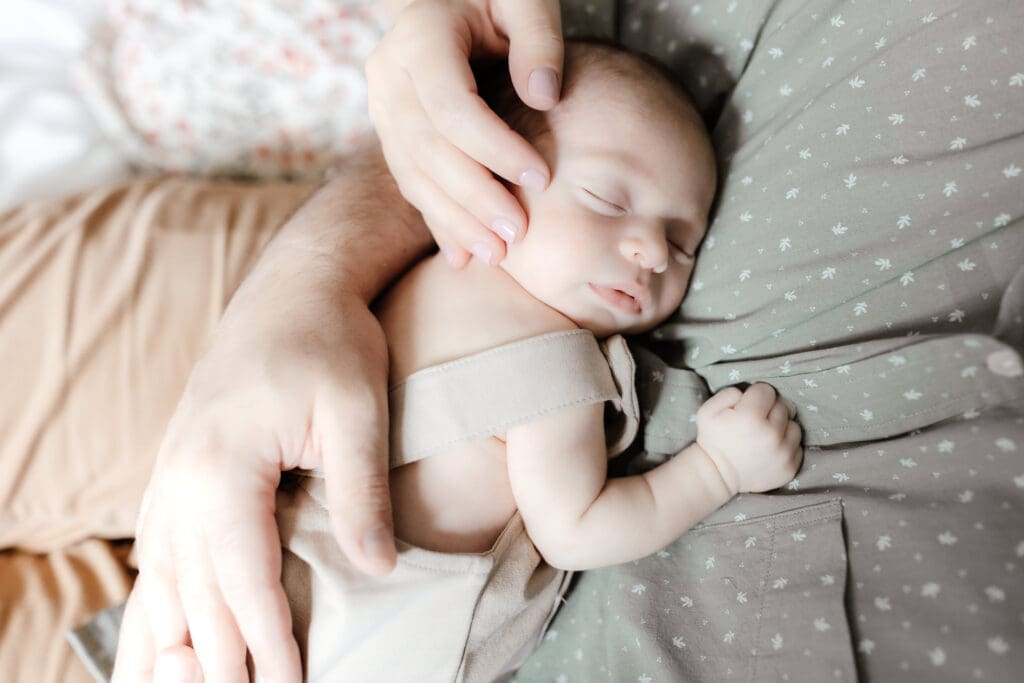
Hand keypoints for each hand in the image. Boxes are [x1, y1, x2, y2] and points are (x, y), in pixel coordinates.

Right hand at [112, 293, 395, 682]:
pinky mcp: (177, 463)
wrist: (294, 284)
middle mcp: (180, 477)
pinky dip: (161, 595)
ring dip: (177, 637)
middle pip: (196, 591)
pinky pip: (156, 547)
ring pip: (163, 577)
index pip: (243, 580)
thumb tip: (378, 571)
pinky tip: (167, 623)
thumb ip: (362, 493)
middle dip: (219, 658)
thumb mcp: (358, 412)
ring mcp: (170, 469)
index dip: (267, 643)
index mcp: (222, 468)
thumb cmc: (331, 341)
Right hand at [366, 0, 563, 267]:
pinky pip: (410, 183)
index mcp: (419, 37)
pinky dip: (438, 221)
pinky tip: (462, 256)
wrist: (449, 3)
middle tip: (519, 234)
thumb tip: (545, 96)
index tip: (542, 176)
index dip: (494, 148)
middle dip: (475, 197)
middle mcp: (389, 75)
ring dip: (455, 220)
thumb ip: (538, 39)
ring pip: (413, 174)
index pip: (451, 107)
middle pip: (428, 149)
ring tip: (495, 256)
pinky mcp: (391, 134)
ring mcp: (383, 107)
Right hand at [696, 383, 802, 494]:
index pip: (766, 390)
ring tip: (765, 436)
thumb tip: (748, 394)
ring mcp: (783, 453)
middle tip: (756, 422)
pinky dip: (786, 446)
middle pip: (783, 407)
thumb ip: (729, 393)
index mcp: (751, 416)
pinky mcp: (790, 468)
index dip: (755, 396)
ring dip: (782, 428)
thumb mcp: (708, 409)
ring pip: (794, 427)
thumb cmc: (712, 439)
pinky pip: (797, 447)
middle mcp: (772, 434)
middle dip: (770, 410)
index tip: (747, 406)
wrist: (717, 475)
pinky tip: (770, 450)